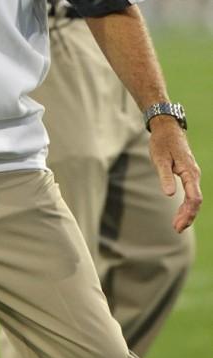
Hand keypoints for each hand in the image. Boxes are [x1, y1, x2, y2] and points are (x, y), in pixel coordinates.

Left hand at [149, 116, 201, 231]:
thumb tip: (169, 195)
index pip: (194, 198)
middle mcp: (194, 175)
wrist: (167, 128)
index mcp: (189, 172)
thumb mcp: (160, 159)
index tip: (178, 224)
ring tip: (177, 225)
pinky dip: (186, 204)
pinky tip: (180, 212)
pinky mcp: (188, 174)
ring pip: (194, 198)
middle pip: (195, 201)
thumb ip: (165, 176)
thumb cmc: (162, 142)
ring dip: (187, 212)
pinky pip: (191, 193)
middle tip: (176, 229)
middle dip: (188, 217)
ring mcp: (192, 174)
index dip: (188, 213)